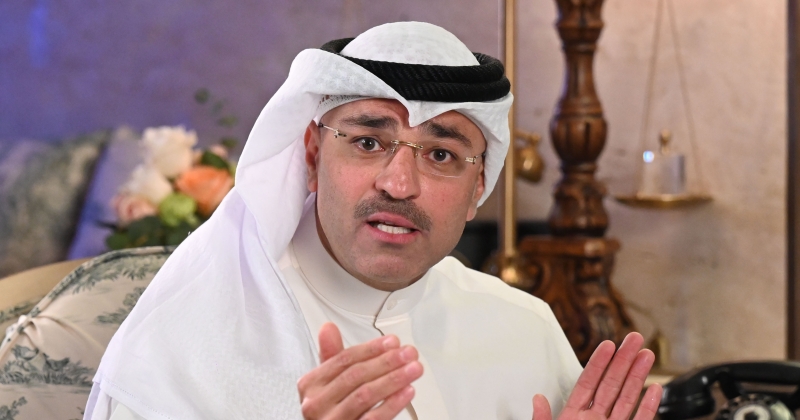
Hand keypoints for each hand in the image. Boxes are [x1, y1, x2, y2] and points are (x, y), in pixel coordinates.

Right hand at [296, 322, 422, 419]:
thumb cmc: (331, 411)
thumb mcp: (328, 384)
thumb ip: (333, 357)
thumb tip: (328, 327)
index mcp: (310, 385)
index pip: (343, 359)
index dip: (370, 349)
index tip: (393, 342)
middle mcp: (316, 403)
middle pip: (356, 375)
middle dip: (386, 361)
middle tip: (408, 353)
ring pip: (365, 395)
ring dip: (394, 379)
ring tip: (413, 369)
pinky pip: (373, 418)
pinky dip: (392, 404)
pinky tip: (407, 392)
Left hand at [532, 333, 662, 419]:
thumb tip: (537, 398)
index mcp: (571, 418)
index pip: (587, 383)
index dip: (598, 363)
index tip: (608, 345)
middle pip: (611, 384)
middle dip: (624, 361)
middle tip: (635, 339)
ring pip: (627, 400)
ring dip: (638, 377)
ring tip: (647, 356)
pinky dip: (647, 408)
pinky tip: (654, 391)